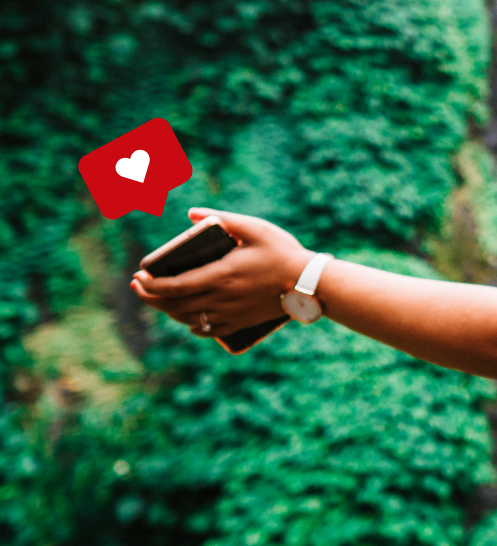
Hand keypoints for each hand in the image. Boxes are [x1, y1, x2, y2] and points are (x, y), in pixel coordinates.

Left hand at [131, 208, 311, 336]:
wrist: (310, 284)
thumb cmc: (283, 253)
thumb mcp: (255, 229)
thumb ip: (223, 219)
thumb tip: (191, 214)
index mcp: (220, 276)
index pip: (173, 287)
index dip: (150, 285)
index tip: (138, 277)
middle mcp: (221, 299)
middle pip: (173, 305)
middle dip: (150, 297)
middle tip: (139, 286)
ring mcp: (230, 314)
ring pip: (187, 319)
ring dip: (167, 310)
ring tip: (159, 298)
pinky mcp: (240, 323)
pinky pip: (207, 330)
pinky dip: (192, 325)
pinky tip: (188, 318)